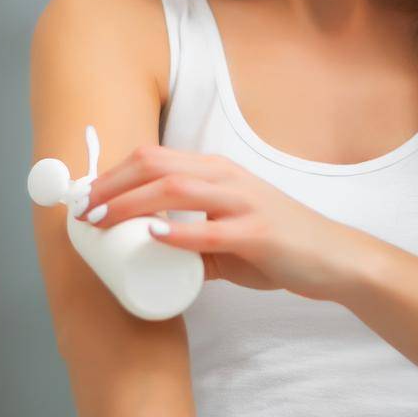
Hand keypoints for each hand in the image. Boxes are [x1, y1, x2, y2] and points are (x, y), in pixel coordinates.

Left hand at [77, 143, 368, 300]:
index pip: (154, 158)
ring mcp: (243, 201)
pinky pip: (212, 229)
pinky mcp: (259, 231)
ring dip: (133, 203)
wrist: (334, 258)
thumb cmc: (280, 245)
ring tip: (103, 220)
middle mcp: (226, 177)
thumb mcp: (228, 235)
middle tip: (83, 210)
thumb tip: (153, 256)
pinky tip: (155, 236)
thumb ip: (193, 242)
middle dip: (113, 185)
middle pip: (157, 166)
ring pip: (177, 190)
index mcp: (216, 171)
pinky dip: (180, 232)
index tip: (84, 196)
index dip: (114, 174)